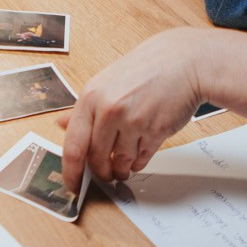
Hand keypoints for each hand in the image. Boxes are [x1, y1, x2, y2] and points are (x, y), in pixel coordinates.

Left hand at [60, 28, 206, 189]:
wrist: (184, 62)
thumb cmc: (146, 70)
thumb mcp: (107, 82)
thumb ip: (85, 108)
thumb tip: (61, 125)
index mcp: (91, 97)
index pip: (73, 145)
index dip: (71, 171)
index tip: (72, 184)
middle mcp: (109, 110)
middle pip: (96, 158)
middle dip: (100, 173)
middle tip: (104, 176)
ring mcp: (133, 121)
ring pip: (120, 162)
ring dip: (121, 170)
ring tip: (123, 168)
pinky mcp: (155, 131)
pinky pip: (141, 159)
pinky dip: (138, 163)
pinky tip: (138, 157)